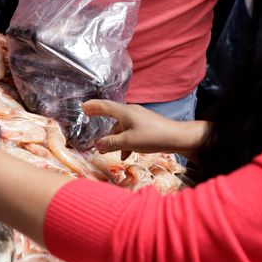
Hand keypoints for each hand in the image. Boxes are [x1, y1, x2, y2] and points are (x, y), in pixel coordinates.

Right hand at [83, 99, 208, 157]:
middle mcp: (132, 112)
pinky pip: (131, 132)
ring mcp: (140, 119)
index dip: (93, 107)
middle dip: (105, 131)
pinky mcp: (147, 126)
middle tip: (96, 139)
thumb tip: (97, 145)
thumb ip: (111, 143)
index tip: (83, 107)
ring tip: (112, 154)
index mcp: (125, 112)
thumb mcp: (129, 142)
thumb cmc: (152, 136)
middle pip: (114, 119)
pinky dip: (126, 142)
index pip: (105, 106)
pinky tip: (127, 154)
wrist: (177, 137)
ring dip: (117, 140)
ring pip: (123, 128)